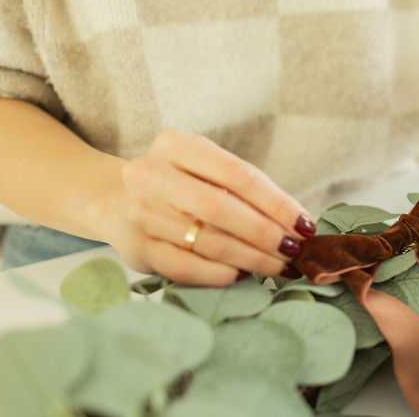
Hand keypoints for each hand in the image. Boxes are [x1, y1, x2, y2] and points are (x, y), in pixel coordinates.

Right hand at [109, 129, 314, 285]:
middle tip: (295, 250)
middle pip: (221, 208)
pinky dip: (219, 274)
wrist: (114, 200)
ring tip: (280, 265)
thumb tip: (298, 223)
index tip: (305, 224)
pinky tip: (242, 274)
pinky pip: (185, 266)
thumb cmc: (180, 184)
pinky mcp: (135, 246)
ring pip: (207, 240)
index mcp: (175, 144)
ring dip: (251, 258)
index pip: (239, 174)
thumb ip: (245, 189)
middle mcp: (151, 174)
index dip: (277, 203)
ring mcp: (139, 211)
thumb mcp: (206, 170)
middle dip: (266, 233)